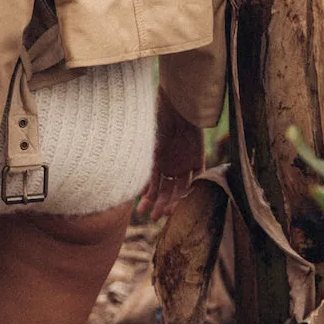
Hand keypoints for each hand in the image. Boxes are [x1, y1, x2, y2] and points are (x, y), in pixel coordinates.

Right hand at [135, 90, 205, 221]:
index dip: (147, 198)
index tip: (140, 211)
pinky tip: (183, 200)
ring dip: (173, 201)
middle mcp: (170, 163)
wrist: (175, 105)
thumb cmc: (156, 122)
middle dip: (159, 204)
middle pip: (166, 189)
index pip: (152, 184)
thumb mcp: (144, 145)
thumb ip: (140, 165)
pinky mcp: (197, 157)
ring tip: (165, 213)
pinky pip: (197, 177)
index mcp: (156, 159)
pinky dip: (191, 189)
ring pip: (180, 188)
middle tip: (153, 217)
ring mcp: (184, 161)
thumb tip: (126, 184)